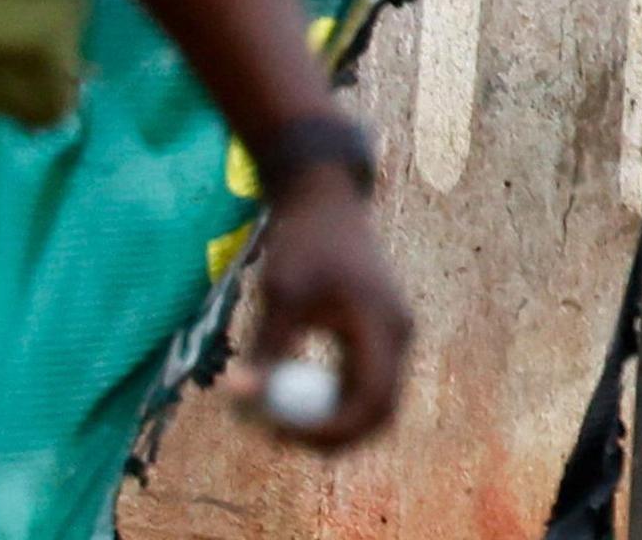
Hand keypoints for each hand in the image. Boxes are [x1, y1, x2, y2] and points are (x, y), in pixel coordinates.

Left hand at [244, 169, 411, 450]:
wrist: (326, 200)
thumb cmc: (304, 240)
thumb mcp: (281, 293)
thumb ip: (267, 348)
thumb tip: (243, 396)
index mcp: (384, 326)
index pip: (372, 402)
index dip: (331, 431)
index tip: (281, 436)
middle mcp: (398, 336)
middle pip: (378, 412)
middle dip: (331, 436)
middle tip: (277, 440)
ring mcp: (392, 337)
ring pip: (369, 403)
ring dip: (328, 420)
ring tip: (272, 414)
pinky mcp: (378, 335)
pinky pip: (360, 384)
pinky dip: (328, 399)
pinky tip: (286, 392)